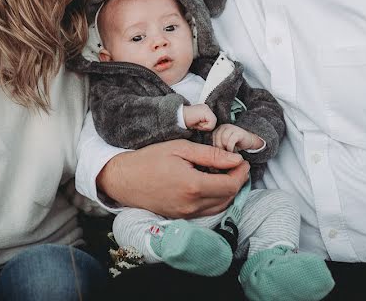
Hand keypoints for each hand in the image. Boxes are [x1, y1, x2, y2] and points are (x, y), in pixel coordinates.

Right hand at [97, 139, 248, 218]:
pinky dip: (216, 200)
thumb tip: (235, 158)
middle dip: (237, 181)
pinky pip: (207, 211)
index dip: (241, 173)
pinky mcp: (181, 217)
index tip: (242, 161)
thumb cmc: (149, 159)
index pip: (231, 185)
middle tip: (236, 165)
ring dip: (228, 192)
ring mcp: (186, 214)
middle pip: (228, 197)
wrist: (124, 179)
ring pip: (220, 207)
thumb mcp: (180, 148)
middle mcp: (192, 205)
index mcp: (193, 186)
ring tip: (225, 174)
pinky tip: (211, 185)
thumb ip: (210, 155)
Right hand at [183, 104, 216, 130]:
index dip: (205, 126)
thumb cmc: (185, 122)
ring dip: (204, 126)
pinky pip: (211, 123)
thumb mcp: (197, 123)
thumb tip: (210, 128)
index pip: (212, 121)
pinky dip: (204, 126)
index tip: (196, 124)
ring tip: (196, 123)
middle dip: (205, 126)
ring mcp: (206, 108)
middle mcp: (206, 107)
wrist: (178, 117)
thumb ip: (204, 123)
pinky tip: (197, 122)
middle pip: (213, 122)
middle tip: (196, 123)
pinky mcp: (206, 111)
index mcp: (204, 110)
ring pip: (213, 123)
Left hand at [213, 124, 263, 152]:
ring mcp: (230, 128)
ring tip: (231, 152)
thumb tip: (210, 161)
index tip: (220, 156)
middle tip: (227, 155)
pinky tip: (234, 152)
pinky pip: (230, 142)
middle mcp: (222, 127)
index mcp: (217, 130)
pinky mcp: (238, 132)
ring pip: (223, 140)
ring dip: (226, 149)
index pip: (210, 141)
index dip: (215, 150)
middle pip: (216, 140)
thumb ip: (216, 150)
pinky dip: (231, 149)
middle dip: (221, 150)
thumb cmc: (235, 145)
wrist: (249, 141)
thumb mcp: (223, 147)